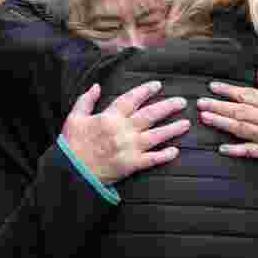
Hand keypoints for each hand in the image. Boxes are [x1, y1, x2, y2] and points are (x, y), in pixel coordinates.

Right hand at [61, 81, 189, 185]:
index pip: (131, 99)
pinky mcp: (131, 164)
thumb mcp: (74, 118)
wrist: (71, 172)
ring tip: (186, 123)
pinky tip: (175, 151)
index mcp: (109, 118)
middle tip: (182, 102)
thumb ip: (86, 101)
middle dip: (168, 106)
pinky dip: (164, 155)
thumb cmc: (72, 145)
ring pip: (156, 136)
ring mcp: (128, 148)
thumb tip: (97, 86)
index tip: (158, 85)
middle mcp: (122, 130)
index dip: (145, 90)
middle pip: (150, 115)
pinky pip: (152, 159)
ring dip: (173, 129)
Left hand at [198, 65, 257, 161]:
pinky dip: (236, 150)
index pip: (245, 94)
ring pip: (240, 128)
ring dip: (222, 123)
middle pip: (239, 111)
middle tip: (201, 103)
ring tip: (205, 118)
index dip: (228, 90)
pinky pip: (249, 151)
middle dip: (219, 106)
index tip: (212, 87)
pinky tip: (222, 148)